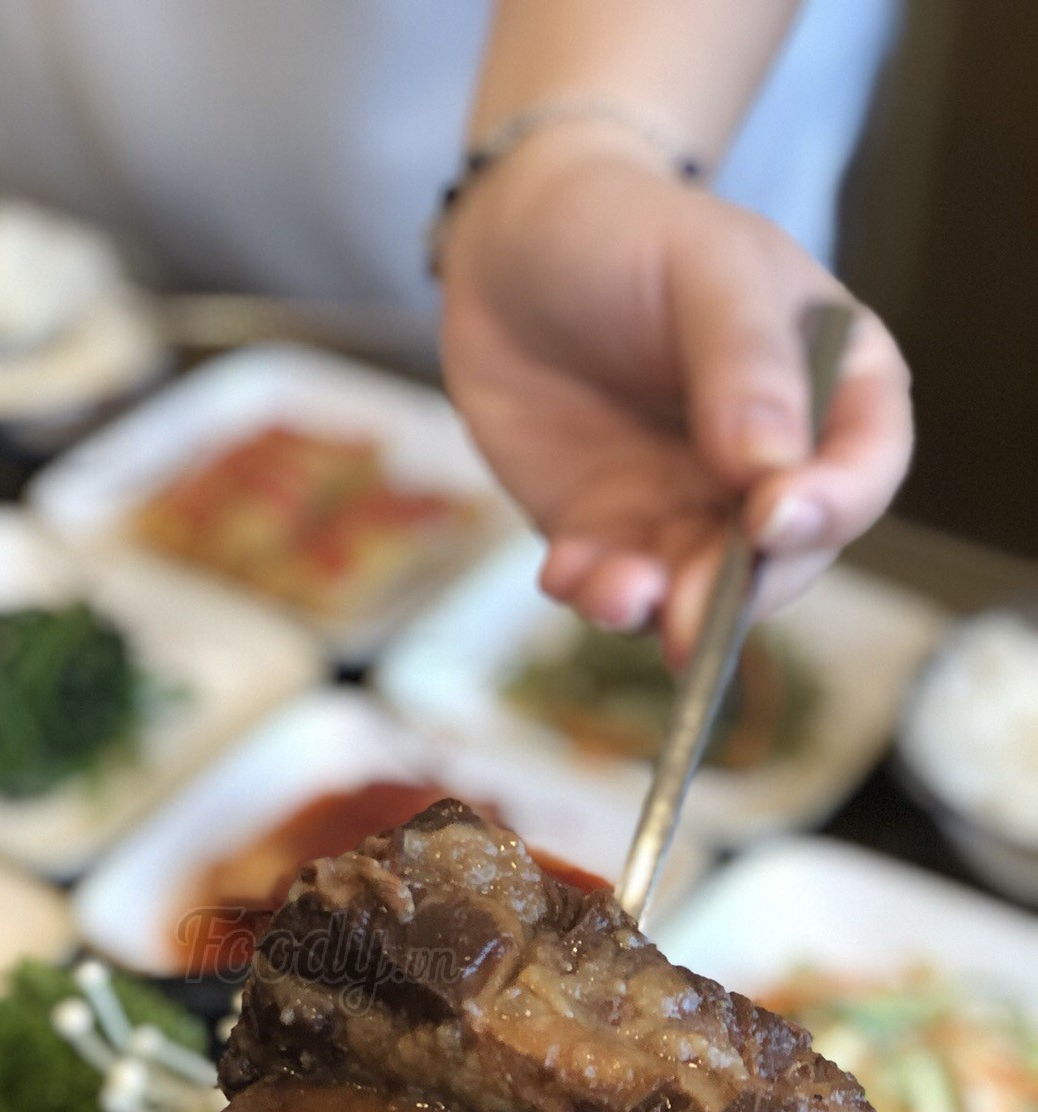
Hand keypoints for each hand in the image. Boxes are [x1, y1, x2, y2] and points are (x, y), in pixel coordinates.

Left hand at [440, 135, 912, 657]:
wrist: (513, 246)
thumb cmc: (628, 229)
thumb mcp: (704, 266)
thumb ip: (745, 360)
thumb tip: (768, 468)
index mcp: (834, 387)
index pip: (865, 468)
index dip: (833, 505)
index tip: (773, 516)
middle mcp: (774, 465)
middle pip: (782, 557)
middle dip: (734, 592)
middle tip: (688, 615)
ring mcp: (691, 506)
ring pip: (696, 590)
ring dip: (658, 610)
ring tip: (613, 597)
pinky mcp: (614, 532)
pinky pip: (616, 585)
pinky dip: (594, 593)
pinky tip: (563, 571)